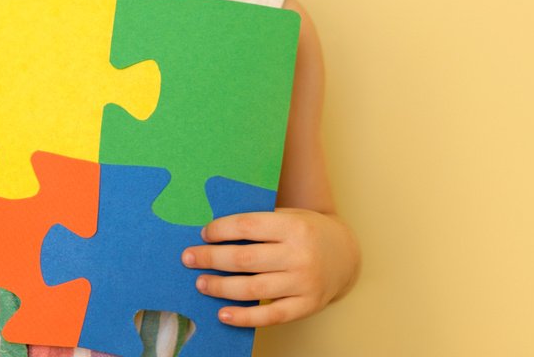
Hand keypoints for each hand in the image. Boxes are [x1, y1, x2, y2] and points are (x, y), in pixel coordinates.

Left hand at [181, 207, 357, 326]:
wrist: (344, 255)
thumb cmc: (306, 232)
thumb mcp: (288, 216)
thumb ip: (259, 223)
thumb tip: (212, 232)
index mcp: (293, 226)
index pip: (248, 226)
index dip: (221, 230)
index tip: (204, 234)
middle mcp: (299, 255)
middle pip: (245, 259)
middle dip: (211, 259)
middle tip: (189, 258)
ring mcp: (304, 283)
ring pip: (253, 289)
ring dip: (221, 287)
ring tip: (201, 283)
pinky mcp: (306, 306)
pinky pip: (270, 316)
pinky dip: (244, 317)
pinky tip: (223, 314)